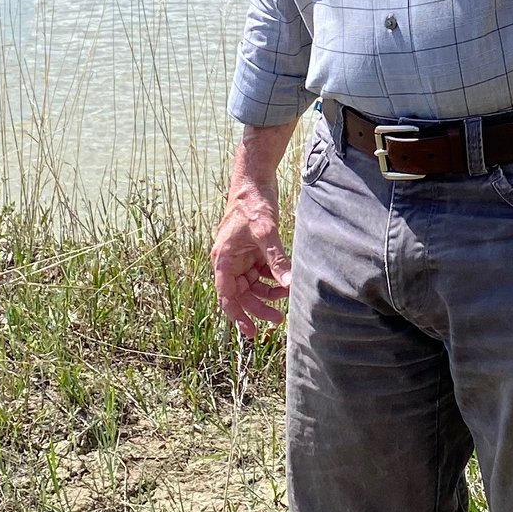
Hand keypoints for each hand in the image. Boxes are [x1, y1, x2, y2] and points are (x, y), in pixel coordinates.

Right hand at [211, 121, 296, 336]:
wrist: (255, 179)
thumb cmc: (253, 203)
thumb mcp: (266, 232)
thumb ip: (277, 259)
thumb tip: (289, 284)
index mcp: (223, 259)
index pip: (227, 296)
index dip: (237, 316)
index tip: (249, 332)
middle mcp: (229, 260)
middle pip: (242, 294)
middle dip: (258, 307)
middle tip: (278, 320)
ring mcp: (241, 255)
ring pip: (252, 285)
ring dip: (268, 293)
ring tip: (287, 295)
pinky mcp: (253, 249)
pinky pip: (261, 272)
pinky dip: (272, 278)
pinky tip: (285, 280)